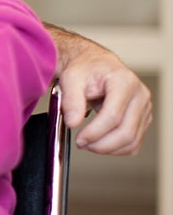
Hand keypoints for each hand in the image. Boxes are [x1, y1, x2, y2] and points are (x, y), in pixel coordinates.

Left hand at [51, 27, 151, 155]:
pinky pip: (134, 143)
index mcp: (124, 82)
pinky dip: (117, 149)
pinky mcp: (143, 119)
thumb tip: (72, 122)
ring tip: (88, 144)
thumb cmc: (85, 69)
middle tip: (82, 144)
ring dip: (108, 149)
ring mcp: (144, 108)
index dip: (95, 132)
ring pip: (132, 141)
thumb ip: (71, 100)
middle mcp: (140, 95)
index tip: (79, 139)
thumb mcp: (71, 78)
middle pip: (126, 132)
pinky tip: (101, 143)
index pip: (113, 115)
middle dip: (101, 144)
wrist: (95, 65)